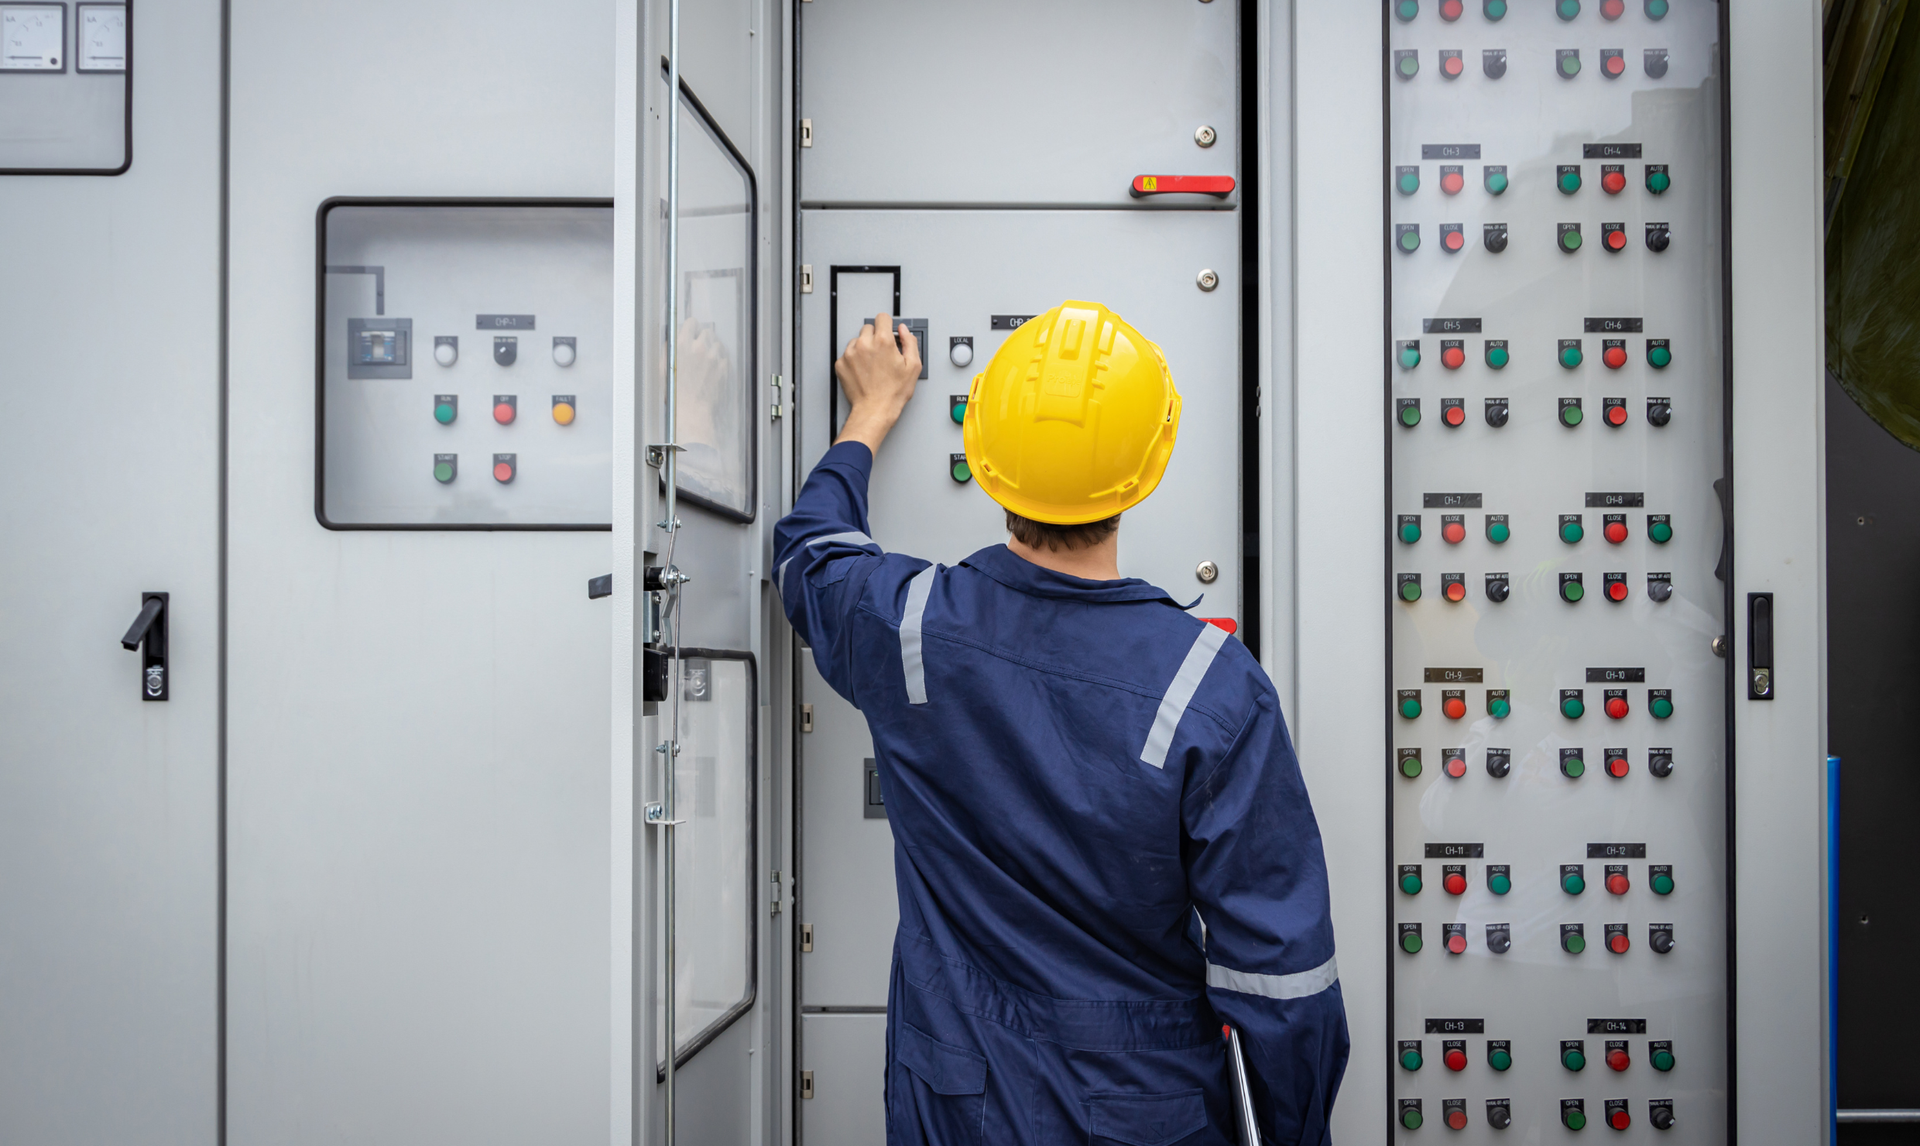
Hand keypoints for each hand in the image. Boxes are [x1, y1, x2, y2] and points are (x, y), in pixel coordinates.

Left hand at [834, 311, 920, 451]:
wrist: (874, 410)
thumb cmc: (893, 393)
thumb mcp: (913, 366)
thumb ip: (910, 342)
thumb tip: (904, 331)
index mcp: (883, 341)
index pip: (882, 317)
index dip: (887, 324)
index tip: (888, 331)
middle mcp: (864, 344)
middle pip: (868, 328)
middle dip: (876, 337)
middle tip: (882, 353)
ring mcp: (850, 354)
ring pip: (857, 340)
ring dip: (864, 347)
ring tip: (872, 364)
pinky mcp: (841, 364)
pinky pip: (848, 353)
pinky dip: (854, 359)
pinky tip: (864, 371)